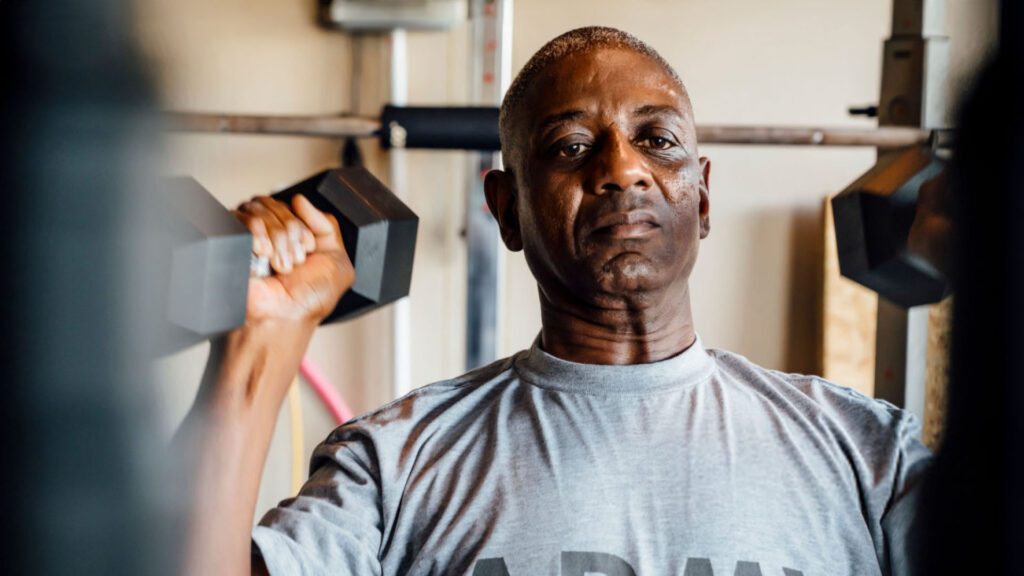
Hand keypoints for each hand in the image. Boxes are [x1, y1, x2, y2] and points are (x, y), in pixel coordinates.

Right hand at [233, 195, 354, 322]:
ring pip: (261, 208)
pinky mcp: (231, 238)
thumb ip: (328, 226)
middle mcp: (270, 231)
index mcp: (293, 234)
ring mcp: (249, 234)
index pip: (296, 207)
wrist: (282, 318)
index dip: (304, 229)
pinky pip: (243, 217)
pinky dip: (258, 235)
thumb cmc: (309, 299)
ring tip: (279, 266)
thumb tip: (299, 200)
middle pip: (278, 204)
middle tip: (293, 263)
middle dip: (291, 235)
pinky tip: (262, 255)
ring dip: (278, 239)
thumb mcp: (337, 262)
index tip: (307, 252)